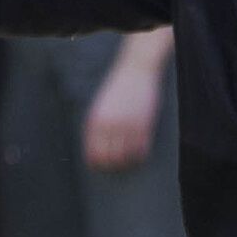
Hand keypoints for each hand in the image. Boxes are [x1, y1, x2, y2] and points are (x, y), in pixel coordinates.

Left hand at [84, 37, 166, 172]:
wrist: (136, 69)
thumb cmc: (119, 87)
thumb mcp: (101, 105)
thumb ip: (97, 125)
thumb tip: (96, 149)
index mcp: (95, 120)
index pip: (93, 153)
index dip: (97, 164)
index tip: (101, 167)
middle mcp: (110, 125)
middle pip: (109, 158)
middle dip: (112, 166)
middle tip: (117, 166)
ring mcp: (127, 125)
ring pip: (126, 157)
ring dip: (127, 162)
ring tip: (129, 162)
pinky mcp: (143, 124)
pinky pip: (141, 149)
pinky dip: (140, 155)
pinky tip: (140, 154)